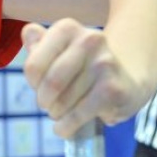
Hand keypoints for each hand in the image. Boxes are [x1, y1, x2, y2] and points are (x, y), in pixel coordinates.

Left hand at [22, 19, 147, 137]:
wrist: (128, 81)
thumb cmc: (82, 67)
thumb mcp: (58, 52)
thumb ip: (39, 44)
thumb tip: (29, 31)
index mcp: (68, 28)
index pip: (33, 65)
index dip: (33, 82)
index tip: (38, 86)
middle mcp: (89, 40)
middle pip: (49, 84)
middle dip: (44, 100)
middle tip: (48, 105)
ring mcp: (104, 64)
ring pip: (63, 101)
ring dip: (56, 113)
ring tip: (61, 112)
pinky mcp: (113, 88)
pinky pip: (78, 115)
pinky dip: (66, 126)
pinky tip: (64, 127)